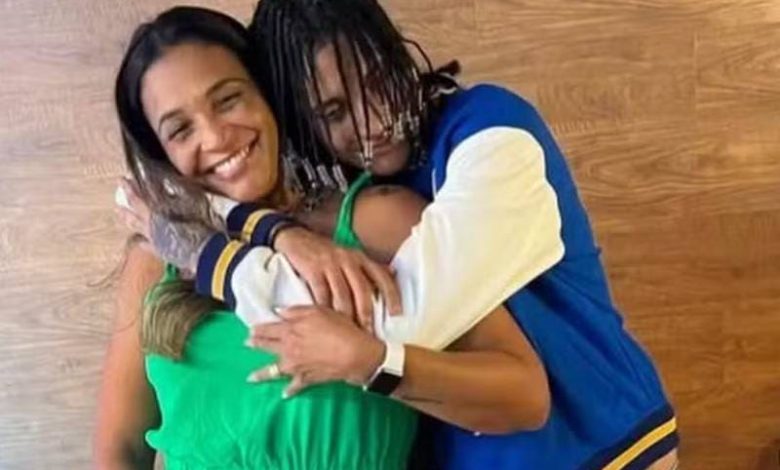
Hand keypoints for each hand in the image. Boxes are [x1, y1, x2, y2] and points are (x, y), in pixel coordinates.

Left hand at [115, 177, 213, 272]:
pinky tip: (140, 241)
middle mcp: (152, 226)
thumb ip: (180, 189)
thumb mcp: (194, 200)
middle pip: (134, 214)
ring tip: (122, 214)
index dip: (130, 188)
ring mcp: (155, 240)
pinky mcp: (162, 252)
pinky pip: (148, 246)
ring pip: (137, 229)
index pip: (138, 198)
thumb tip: (170, 179)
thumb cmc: (201, 225)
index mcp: (156, 212)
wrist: (206, 252)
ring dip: (129, 220)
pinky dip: (143, 242)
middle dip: (126, 205)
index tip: (123, 180)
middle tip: (118, 198)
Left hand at [245, 306, 385, 396]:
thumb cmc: (340, 329)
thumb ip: (297, 311)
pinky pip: (294, 387)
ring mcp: (295, 366)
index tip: (251, 329)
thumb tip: (278, 312)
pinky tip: (283, 395)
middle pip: (267, 346)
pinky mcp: (306, 379)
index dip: (259, 328)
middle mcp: (288, 349)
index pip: (269, 329)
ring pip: (273, 371)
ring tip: (251, 378)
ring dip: (261, 374)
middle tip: (247, 344)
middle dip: (255, 344)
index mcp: (290, 330)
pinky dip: (288, 391)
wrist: (354, 354)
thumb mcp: (320, 311)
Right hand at [273, 227, 402, 332]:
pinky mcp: (313, 269)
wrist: (296, 238)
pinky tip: (326, 322)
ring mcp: (330, 264)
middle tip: (368, 331)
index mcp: (360, 257)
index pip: (381, 276)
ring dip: (346, 316)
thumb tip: (393, 274)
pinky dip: (325, 310)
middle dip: (366, 313)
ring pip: (342, 295)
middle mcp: (348, 259)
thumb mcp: (350, 254)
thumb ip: (369, 267)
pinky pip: (321, 294)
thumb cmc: (326, 251)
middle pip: (362, 290)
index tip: (397, 313)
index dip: (392, 295)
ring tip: (348, 332)